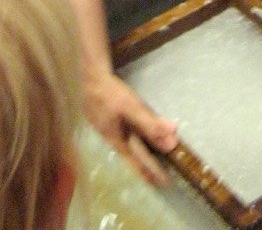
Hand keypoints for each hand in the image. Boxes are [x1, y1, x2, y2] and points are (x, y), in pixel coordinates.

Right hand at [84, 67, 177, 185]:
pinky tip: (136, 134)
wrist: (90, 79)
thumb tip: (171, 140)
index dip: (150, 173)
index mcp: (119, 140)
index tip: (162, 183)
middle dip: (146, 166)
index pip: (138, 162)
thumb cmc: (110, 95)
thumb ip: (150, 124)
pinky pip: (125, 133)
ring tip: (151, 158)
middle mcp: (113, 138)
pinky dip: (136, 137)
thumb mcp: (132, 109)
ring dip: (141, 152)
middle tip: (158, 178)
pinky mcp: (107, 118)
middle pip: (132, 155)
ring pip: (128, 143)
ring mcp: (109, 128)